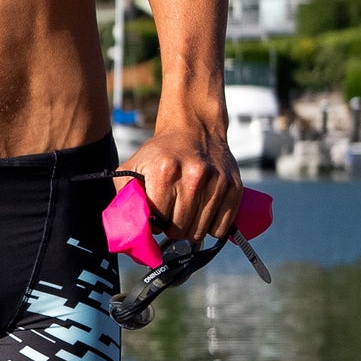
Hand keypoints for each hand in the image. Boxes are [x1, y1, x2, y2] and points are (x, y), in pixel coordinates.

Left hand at [123, 120, 240, 247]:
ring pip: (200, 232)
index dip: (156, 224)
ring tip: (187, 213)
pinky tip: (204, 214)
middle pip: (180, 230)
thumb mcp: (134, 167)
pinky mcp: (234, 187)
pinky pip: (221, 227)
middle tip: (172, 216)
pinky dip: (212, 227)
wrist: (194, 128)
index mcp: (165, 172)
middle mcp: (194, 176)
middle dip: (173, 229)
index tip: (157, 216)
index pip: (160, 221)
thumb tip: (127, 228)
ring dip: (191, 229)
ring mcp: (217, 182)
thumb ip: (125, 196)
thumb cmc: (162, 153)